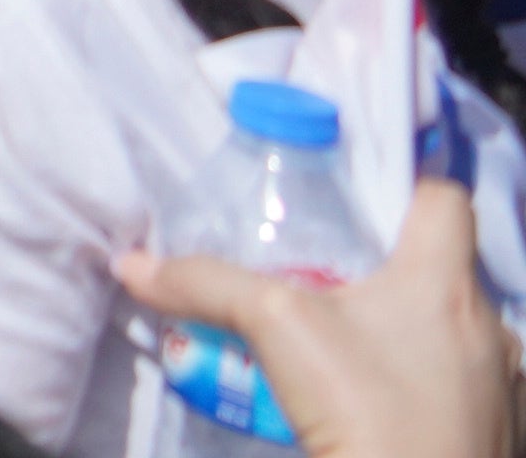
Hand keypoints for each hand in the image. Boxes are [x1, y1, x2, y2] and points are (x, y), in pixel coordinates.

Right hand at [128, 180, 513, 457]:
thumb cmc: (368, 411)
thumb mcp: (275, 329)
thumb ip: (207, 285)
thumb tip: (133, 264)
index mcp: (445, 283)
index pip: (444, 199)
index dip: (404, 188)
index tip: (359, 199)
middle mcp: (489, 328)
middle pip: (443, 270)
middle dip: (390, 272)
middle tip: (334, 280)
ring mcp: (502, 386)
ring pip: (456, 334)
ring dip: (413, 334)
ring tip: (356, 350)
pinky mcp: (501, 433)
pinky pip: (467, 389)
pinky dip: (430, 387)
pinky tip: (385, 403)